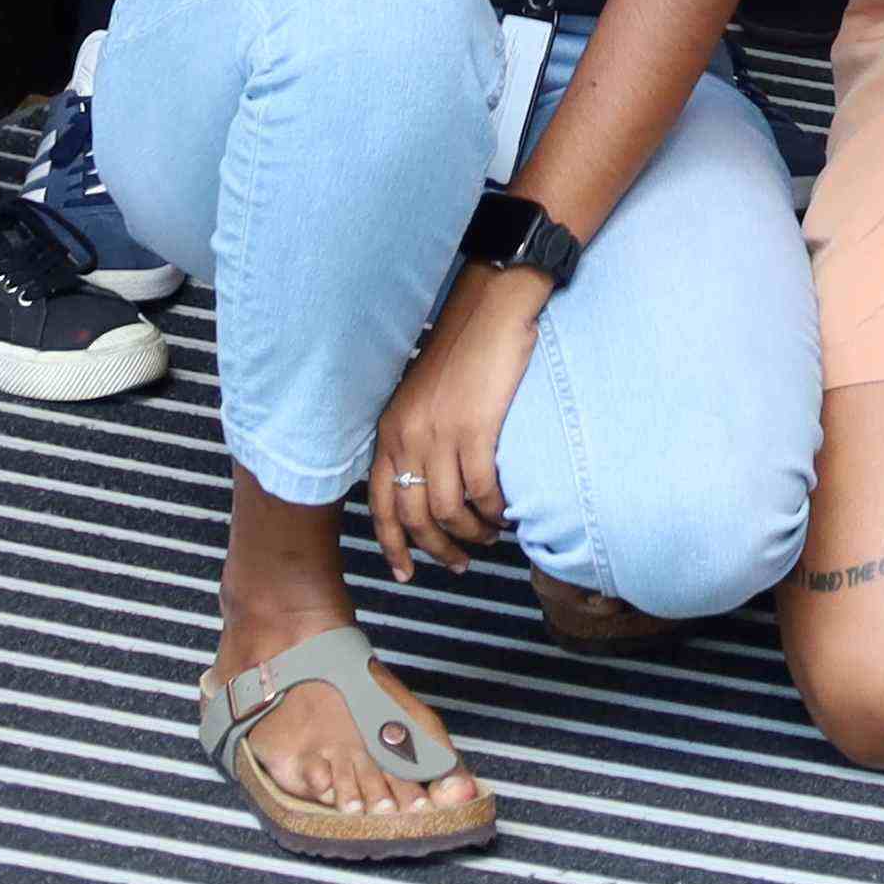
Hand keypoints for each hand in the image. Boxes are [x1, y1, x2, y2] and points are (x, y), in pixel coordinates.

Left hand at [366, 267, 535, 579]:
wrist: (492, 310)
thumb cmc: (463, 351)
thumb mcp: (422, 397)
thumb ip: (416, 437)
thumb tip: (426, 483)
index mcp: (390, 430)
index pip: (379, 503)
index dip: (391, 544)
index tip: (406, 573)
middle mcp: (407, 436)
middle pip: (414, 516)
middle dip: (437, 549)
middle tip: (460, 563)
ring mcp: (439, 434)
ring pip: (447, 510)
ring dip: (470, 533)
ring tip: (488, 536)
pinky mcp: (475, 429)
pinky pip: (480, 490)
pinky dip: (493, 510)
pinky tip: (504, 513)